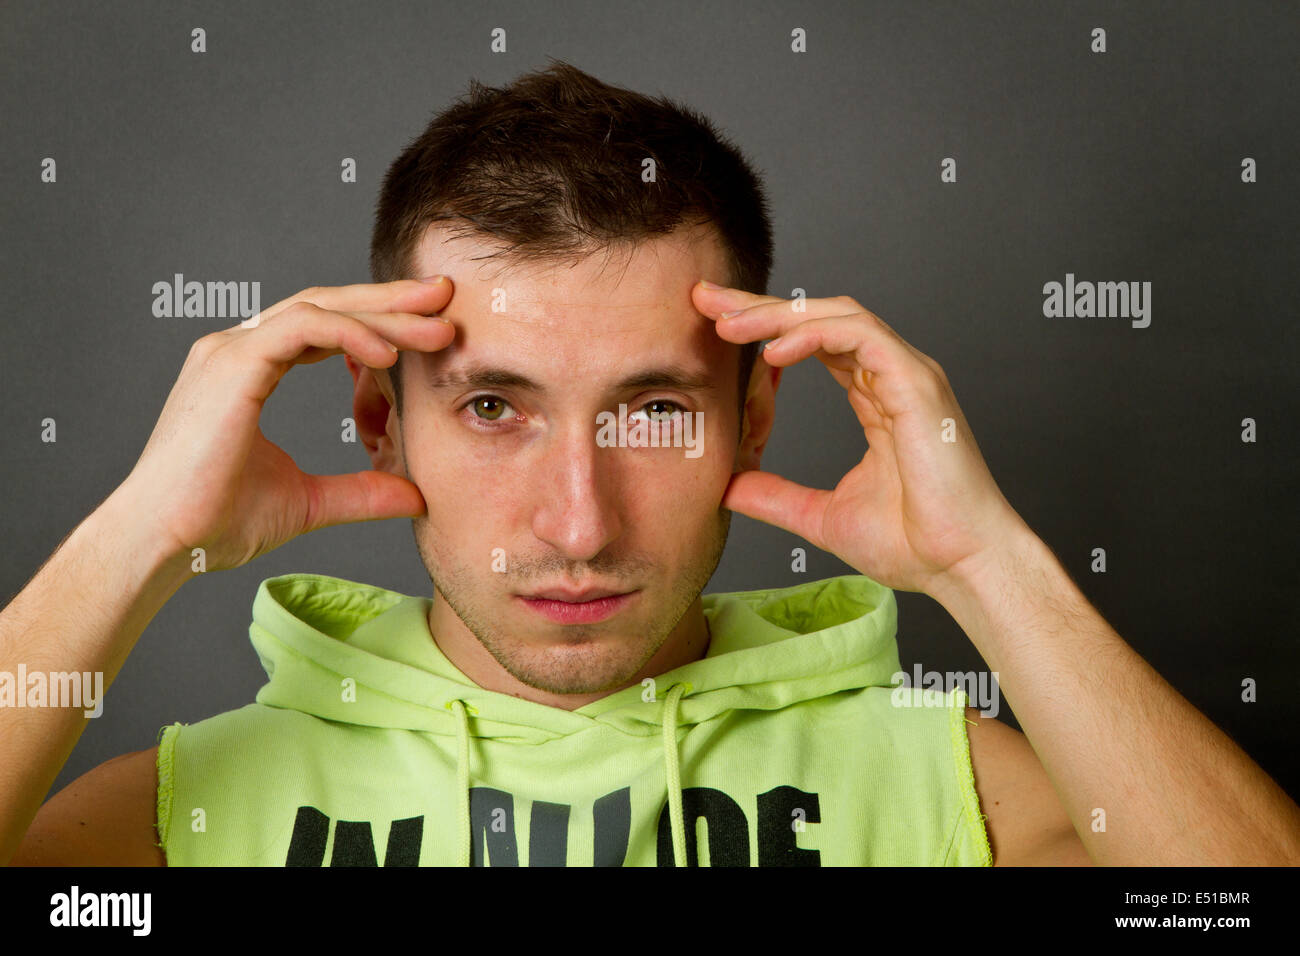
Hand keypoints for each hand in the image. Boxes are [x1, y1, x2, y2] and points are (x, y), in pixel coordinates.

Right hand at [118, 278, 456, 571]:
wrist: (164, 543)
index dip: (379, 321)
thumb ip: (361, 492)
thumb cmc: (215, 524)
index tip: (431, 327)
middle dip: (392, 300)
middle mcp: (237, 350)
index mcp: (250, 370)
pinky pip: (303, 330)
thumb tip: (416, 496)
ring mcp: (231, 352)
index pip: (325, 327)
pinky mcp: (231, 366)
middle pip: (329, 306)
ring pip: (321, 309)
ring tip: (437, 327)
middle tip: (447, 297)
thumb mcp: (310, 503)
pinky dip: (350, 334)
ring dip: (384, 314)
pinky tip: (388, 353)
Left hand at [694, 281, 1026, 594]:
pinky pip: (861, 336)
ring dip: (779, 315)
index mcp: (876, 398)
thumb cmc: (913, 544)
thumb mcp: (820, 516)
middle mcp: (892, 377)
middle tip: (706, 301)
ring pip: (838, 316)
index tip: (714, 326)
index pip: (813, 344)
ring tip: (728, 324)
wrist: (960, 566)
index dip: (764, 329)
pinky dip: (814, 336)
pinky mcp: (917, 383)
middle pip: (819, 318)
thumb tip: (727, 488)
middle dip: (760, 307)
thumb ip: (775, 496)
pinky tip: (772, 352)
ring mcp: (908, 375)